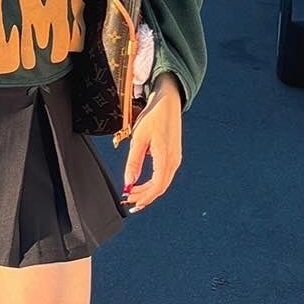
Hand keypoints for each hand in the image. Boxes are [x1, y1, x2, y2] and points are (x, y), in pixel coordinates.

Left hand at [121, 72, 183, 212]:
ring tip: (134, 195)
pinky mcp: (173, 156)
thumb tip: (128, 181)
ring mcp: (175, 159)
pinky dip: (153, 183)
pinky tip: (143, 185)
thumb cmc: (154, 116)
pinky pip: (164, 176)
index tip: (129, 200)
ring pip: (162, 183)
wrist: (168, 102)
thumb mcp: (139, 138)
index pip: (156, 187)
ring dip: (148, 192)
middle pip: (160, 188)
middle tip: (129, 202)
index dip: (142, 196)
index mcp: (166, 157)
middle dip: (144, 197)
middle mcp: (173, 161)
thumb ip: (133, 162)